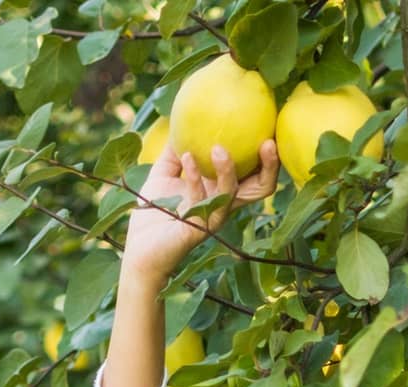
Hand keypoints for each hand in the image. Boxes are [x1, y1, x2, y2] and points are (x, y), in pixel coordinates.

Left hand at [119, 139, 280, 284]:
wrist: (138, 246)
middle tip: (267, 142)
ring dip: (228, 169)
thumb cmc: (154, 210)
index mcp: (222, 191)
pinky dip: (194, 175)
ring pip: (232, 194)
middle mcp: (223, 205)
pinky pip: (200, 200)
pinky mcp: (197, 229)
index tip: (269, 130)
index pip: (255, 174)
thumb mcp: (165, 172)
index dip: (269, 156)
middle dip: (270, 167)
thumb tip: (182, 119)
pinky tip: (186, 156)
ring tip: (218, 148)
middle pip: (260, 189)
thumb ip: (176, 149)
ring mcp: (212, 218)